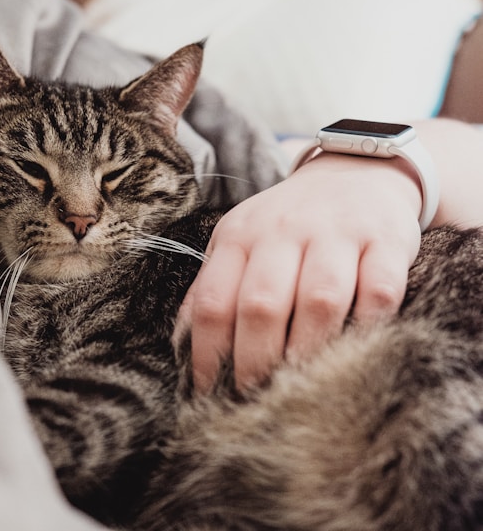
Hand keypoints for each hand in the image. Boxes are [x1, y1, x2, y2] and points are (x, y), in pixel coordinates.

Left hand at [175, 152, 422, 391]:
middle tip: (256, 397)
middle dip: (255, 362)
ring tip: (301, 387)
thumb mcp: (241, 241)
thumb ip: (213, 286)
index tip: (209, 391)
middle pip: (261, 305)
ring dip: (308, 352)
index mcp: (240, 236)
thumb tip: (184, 344)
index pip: (213, 302)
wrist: (355, 172)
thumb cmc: (289, 222)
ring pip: (319, 300)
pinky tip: (356, 350)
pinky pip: (378, 291)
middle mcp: (284, 231)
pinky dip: (368, 326)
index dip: (206, 354)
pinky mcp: (385, 240)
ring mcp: (337, 233)